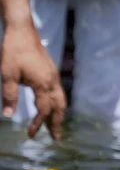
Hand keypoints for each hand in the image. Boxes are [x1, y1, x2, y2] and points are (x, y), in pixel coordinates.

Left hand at [1, 22, 64, 139]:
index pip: (44, 109)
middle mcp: (52, 81)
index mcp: (43, 83)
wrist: (23, 31)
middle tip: (57, 138)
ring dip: (59, 114)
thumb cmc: (13, 52)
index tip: (31, 135)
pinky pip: (59, 93)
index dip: (39, 124)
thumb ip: (9, 95)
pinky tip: (52, 106)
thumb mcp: (7, 75)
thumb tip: (8, 116)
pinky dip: (58, 104)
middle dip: (57, 123)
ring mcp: (54, 76)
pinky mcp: (51, 72)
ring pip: (61, 100)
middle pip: (59, 107)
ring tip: (57, 126)